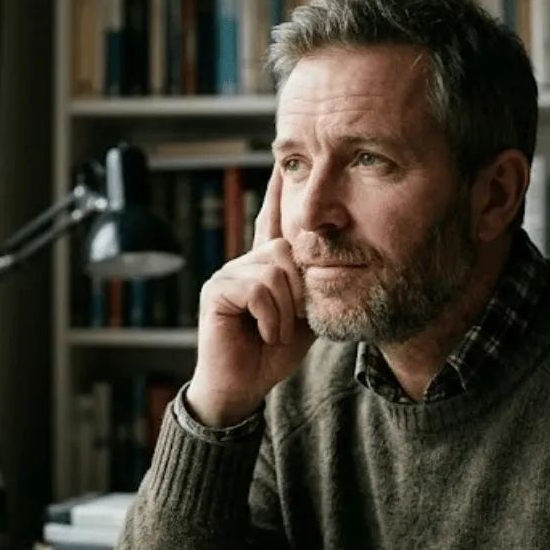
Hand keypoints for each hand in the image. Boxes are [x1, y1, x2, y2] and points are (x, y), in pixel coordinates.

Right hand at [187, 166, 316, 427]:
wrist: (244, 386)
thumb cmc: (272, 354)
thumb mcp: (305, 317)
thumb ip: (315, 288)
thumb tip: (332, 262)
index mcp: (265, 267)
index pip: (272, 222)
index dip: (277, 193)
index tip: (283, 163)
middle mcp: (245, 263)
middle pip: (287, 250)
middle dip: (300, 290)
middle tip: (293, 322)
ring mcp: (228, 274)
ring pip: (276, 271)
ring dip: (286, 311)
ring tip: (277, 333)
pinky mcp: (216, 290)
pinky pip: (259, 289)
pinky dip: (271, 317)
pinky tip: (264, 334)